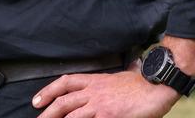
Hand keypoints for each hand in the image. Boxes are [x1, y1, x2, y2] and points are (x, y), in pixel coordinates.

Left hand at [30, 70, 178, 117]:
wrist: (157, 84)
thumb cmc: (141, 84)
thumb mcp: (116, 81)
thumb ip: (103, 87)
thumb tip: (99, 94)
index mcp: (95, 80)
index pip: (65, 83)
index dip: (48, 91)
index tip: (37, 100)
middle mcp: (94, 92)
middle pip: (63, 101)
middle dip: (47, 112)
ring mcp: (100, 105)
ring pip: (71, 115)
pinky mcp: (109, 116)